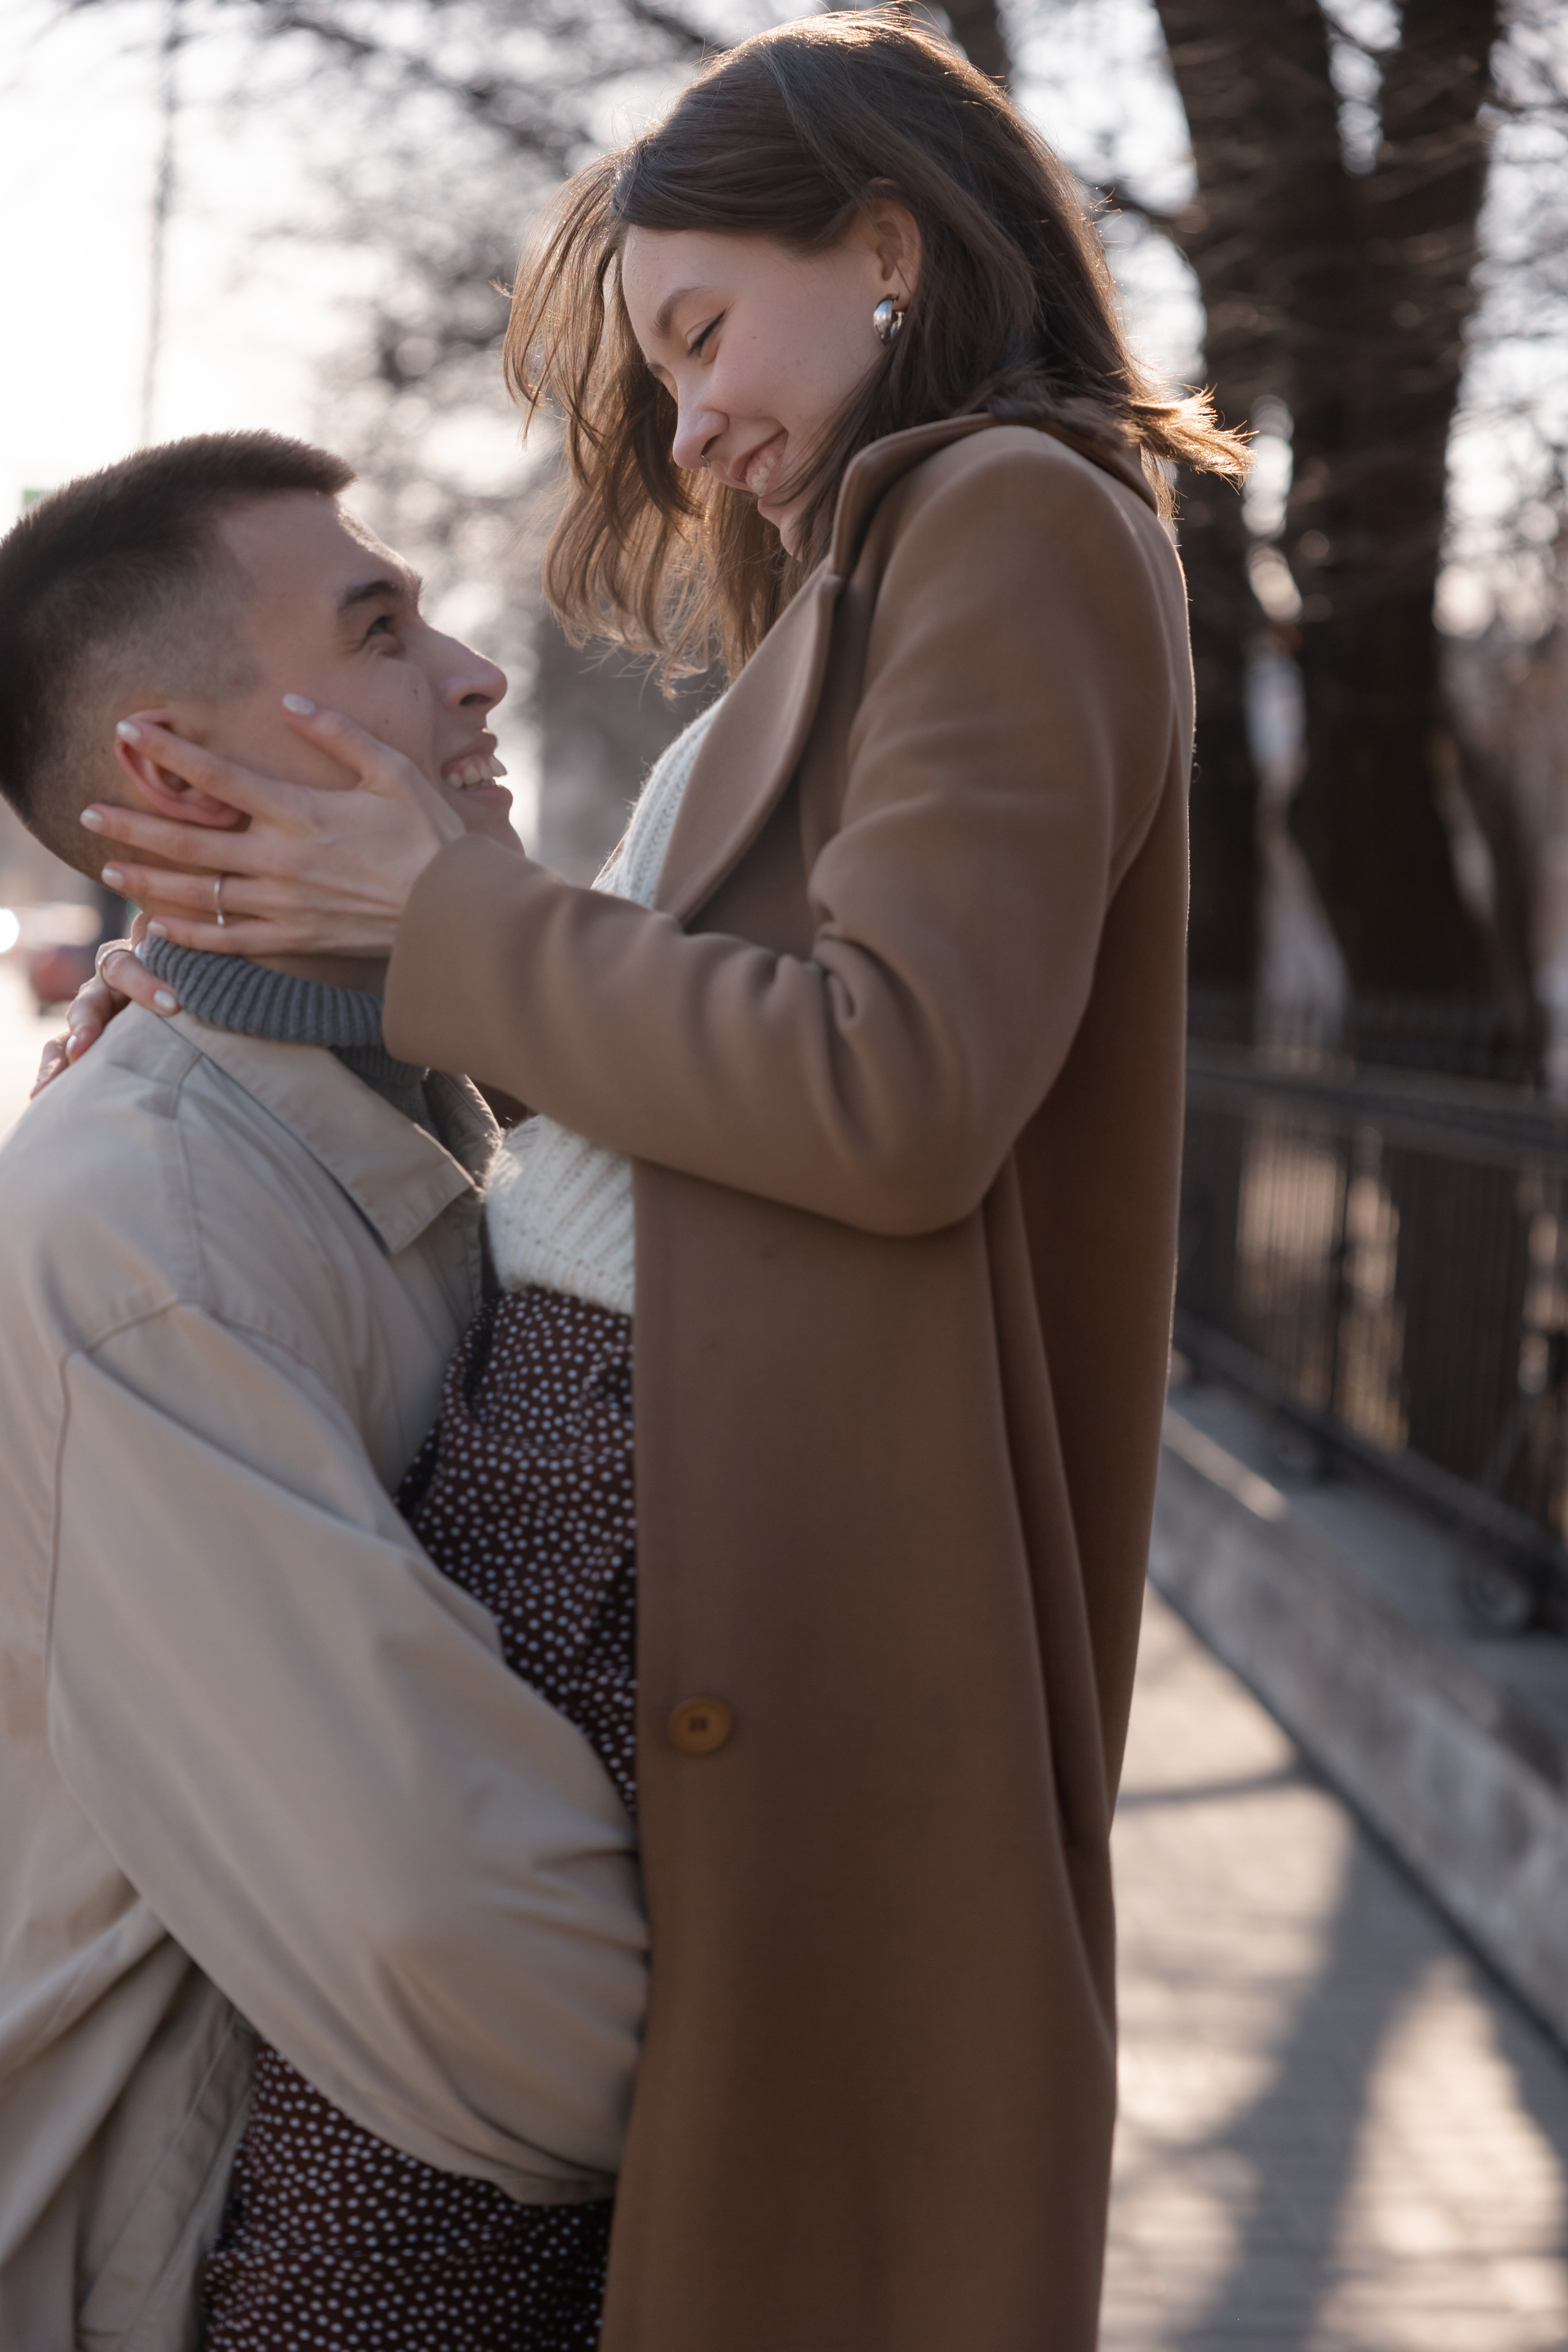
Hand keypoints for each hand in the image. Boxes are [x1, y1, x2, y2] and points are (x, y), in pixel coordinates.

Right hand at [31, 918, 176, 1095]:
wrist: (190, 996)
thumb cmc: (190, 974)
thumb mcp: (187, 963)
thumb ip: (183, 954)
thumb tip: (165, 927)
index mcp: (128, 960)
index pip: (124, 966)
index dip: (144, 983)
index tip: (172, 1005)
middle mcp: (103, 986)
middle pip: (88, 1001)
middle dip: (86, 1025)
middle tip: (84, 1046)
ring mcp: (92, 1014)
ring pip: (70, 1031)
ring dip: (61, 1054)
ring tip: (51, 1082)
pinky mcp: (86, 1041)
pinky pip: (61, 1054)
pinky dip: (52, 1073)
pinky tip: (40, 1095)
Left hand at [80, 700, 464, 959]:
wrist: (454, 915)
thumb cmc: (432, 837)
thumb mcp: (393, 771)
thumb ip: (339, 734)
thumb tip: (289, 703)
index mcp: (300, 812)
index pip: (217, 777)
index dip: (169, 751)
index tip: (130, 731)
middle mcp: (280, 860)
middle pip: (188, 839)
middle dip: (132, 824)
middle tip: (86, 813)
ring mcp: (283, 904)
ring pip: (197, 893)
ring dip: (147, 879)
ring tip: (108, 868)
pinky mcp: (294, 940)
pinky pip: (227, 941)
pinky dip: (188, 935)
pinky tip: (158, 926)